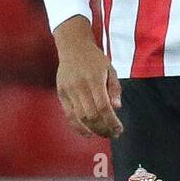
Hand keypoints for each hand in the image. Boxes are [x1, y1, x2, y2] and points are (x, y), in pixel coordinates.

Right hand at [54, 15, 122, 138]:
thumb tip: (116, 108)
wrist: (73, 46)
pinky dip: (77, 127)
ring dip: (93, 130)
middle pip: (91, 115)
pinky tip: (87, 133)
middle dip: (104, 128)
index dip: (111, 121)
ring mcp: (69, 90)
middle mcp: (80, 86)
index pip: (103, 106)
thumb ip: (114, 88)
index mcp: (94, 79)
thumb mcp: (110, 69)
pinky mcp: (61, 93)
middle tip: (113, 134)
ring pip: (80, 117)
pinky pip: (68, 115)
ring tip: (103, 134)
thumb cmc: (95, 59)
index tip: (119, 130)